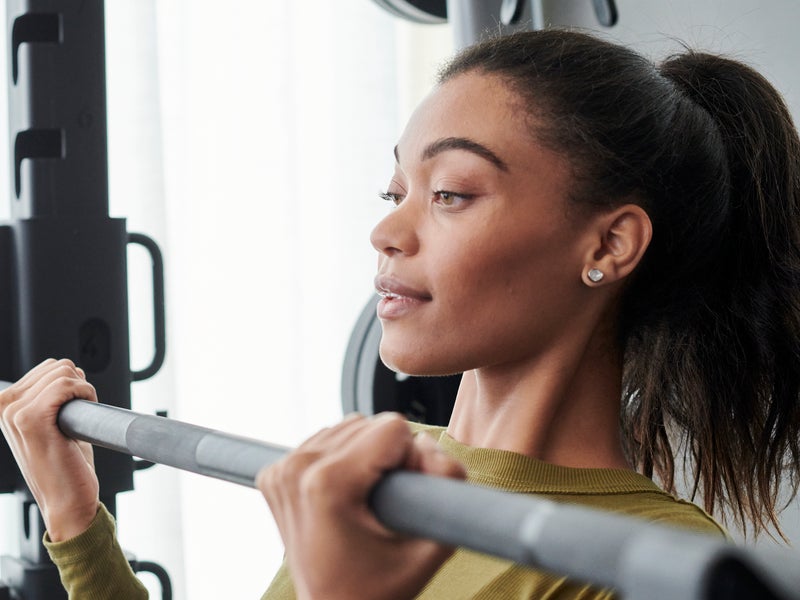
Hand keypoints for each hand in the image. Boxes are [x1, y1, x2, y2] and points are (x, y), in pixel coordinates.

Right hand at [0, 359, 99, 541]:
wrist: (67, 501)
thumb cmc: (66, 465)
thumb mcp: (52, 423)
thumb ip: (51, 394)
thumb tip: (67, 367)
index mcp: (6, 405)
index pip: (49, 367)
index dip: (72, 384)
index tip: (70, 411)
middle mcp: (5, 405)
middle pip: (59, 366)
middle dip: (77, 387)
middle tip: (76, 419)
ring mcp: (15, 412)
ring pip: (64, 372)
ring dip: (82, 393)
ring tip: (76, 422)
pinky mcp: (31, 419)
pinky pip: (67, 384)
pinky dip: (85, 394)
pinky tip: (81, 419)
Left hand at [257, 413, 465, 599]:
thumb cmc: (378, 587)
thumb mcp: (431, 545)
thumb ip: (447, 484)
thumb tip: (429, 444)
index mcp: (329, 482)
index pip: (393, 427)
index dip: (411, 459)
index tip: (402, 497)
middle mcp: (297, 469)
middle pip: (368, 424)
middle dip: (388, 455)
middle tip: (384, 502)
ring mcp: (281, 471)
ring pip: (347, 428)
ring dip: (364, 454)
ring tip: (363, 499)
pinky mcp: (274, 474)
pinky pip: (325, 441)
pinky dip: (341, 460)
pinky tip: (343, 495)